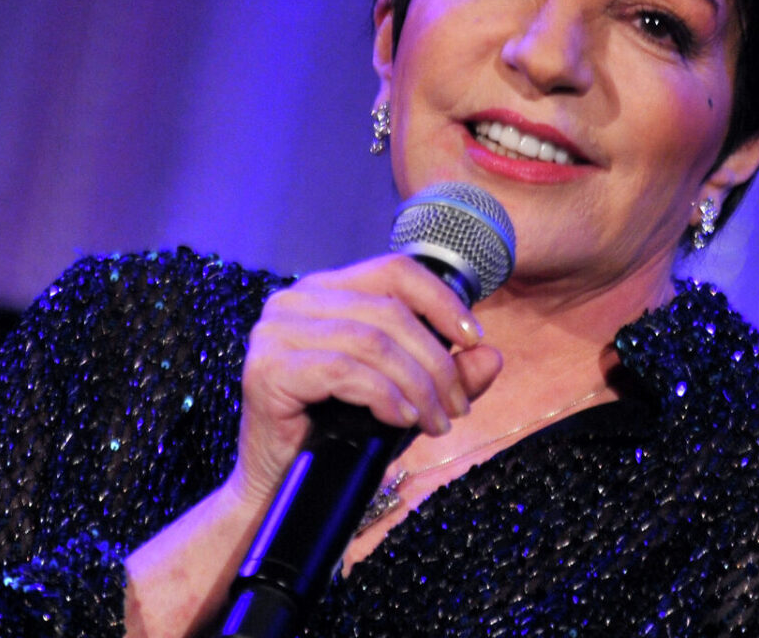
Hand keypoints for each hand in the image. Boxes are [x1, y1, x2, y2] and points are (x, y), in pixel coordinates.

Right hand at [227, 253, 501, 506]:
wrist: (280, 487)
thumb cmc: (338, 435)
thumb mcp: (406, 397)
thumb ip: (448, 374)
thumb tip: (491, 356)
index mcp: (325, 290)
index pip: (394, 271)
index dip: (441, 299)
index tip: (475, 337)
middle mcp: (294, 300)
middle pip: (388, 310)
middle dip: (436, 361)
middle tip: (458, 407)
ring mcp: (275, 331)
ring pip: (371, 341)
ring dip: (417, 385)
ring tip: (437, 422)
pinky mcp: (267, 368)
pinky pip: (343, 370)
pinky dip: (383, 395)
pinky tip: (403, 420)